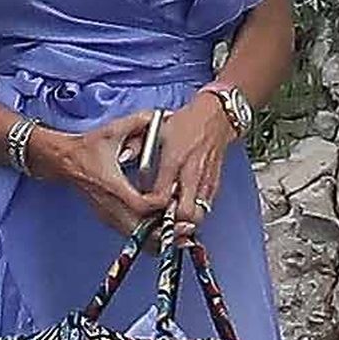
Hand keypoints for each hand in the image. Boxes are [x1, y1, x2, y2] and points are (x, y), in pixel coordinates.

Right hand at [32, 110, 174, 235]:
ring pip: (138, 239)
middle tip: (188, 230)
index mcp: (113, 184)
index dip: (160, 205)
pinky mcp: (110, 220)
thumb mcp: (114, 130)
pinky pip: (133, 236)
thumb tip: (165, 115)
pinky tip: (166, 233)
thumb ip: (140, 121)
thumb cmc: (88, 147)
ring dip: (160, 239)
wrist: (64, 161)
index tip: (174, 198)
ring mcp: (109, 216)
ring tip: (182, 236)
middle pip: (142, 231)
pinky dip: (150, 238)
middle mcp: (111, 206)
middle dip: (166, 232)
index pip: (140, 204)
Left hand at [151, 92, 235, 243]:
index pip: (161, 196)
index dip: (151, 207)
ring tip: (172, 217)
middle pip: (185, 213)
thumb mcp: (157, 129)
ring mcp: (205, 181)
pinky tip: (184, 208)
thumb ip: (137, 145)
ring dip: (184, 221)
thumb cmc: (185, 124)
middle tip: (160, 220)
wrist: (215, 118)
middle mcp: (191, 173)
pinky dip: (194, 213)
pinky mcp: (214, 185)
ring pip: (198, 216)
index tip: (144, 207)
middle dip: (172, 222)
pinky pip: (205, 209)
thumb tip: (123, 157)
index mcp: (174, 159)